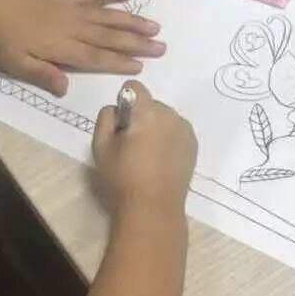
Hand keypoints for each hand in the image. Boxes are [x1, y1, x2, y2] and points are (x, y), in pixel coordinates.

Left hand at [0, 0, 165, 95]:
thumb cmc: (2, 40)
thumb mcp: (17, 65)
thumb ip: (43, 75)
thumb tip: (66, 89)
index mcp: (62, 47)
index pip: (96, 57)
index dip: (119, 62)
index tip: (141, 67)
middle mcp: (73, 27)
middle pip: (109, 36)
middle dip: (136, 43)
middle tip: (161, 47)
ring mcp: (71, 8)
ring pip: (107, 15)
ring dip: (132, 20)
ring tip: (154, 26)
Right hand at [92, 82, 196, 212]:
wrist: (153, 208)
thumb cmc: (123, 177)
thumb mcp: (100, 145)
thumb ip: (106, 117)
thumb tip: (117, 109)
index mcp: (148, 112)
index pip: (135, 87)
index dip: (124, 102)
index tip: (122, 126)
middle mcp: (171, 115)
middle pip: (151, 104)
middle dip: (141, 117)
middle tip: (132, 146)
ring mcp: (185, 130)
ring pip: (164, 117)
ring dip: (155, 127)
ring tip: (147, 156)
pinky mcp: (193, 145)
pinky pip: (176, 131)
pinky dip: (167, 138)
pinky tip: (161, 161)